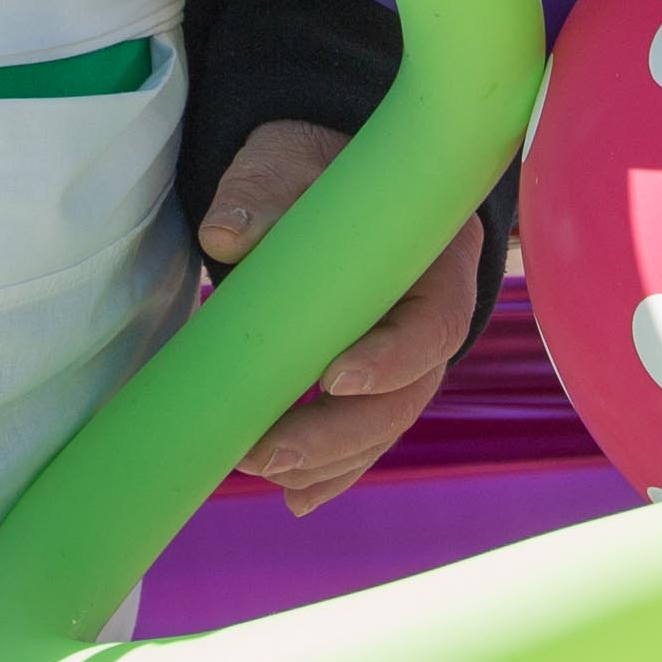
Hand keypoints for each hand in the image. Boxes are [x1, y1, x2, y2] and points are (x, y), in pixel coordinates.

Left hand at [198, 117, 486, 514]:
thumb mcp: (287, 163)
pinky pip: (365, 435)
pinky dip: (332, 470)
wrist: (317, 173)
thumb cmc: (311, 166)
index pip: (436, 322)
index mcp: (436, 257)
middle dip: (340, 434)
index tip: (332, 378)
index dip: (393, 358)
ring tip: (263, 473)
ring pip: (386, 424)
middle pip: (410, 394)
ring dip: (329, 460)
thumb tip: (225, 235)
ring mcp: (407, 352)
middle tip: (267, 453)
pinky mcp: (375, 379)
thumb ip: (262, 192)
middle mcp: (433, 313)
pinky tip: (295, 498)